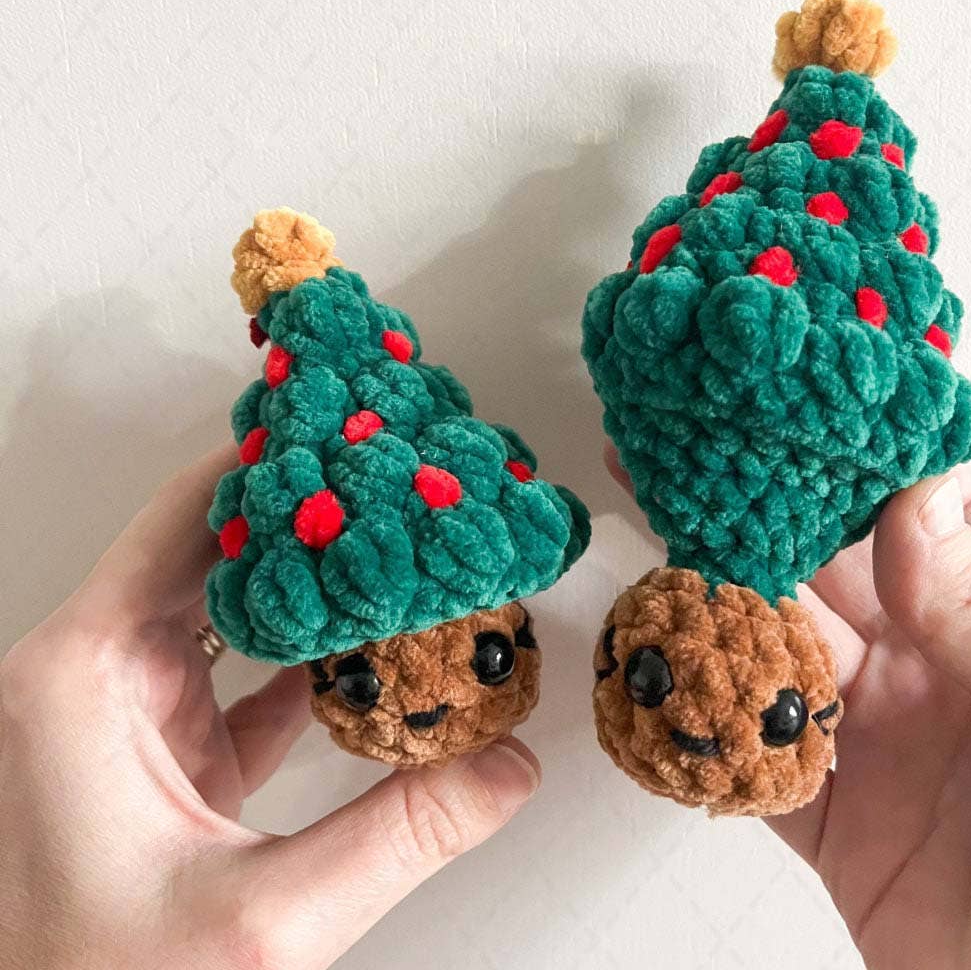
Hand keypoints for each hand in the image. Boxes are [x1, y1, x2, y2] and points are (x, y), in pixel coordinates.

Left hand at [0, 447, 539, 969]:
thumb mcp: (267, 921)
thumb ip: (402, 834)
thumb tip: (505, 768)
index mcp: (83, 679)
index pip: (181, 522)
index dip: (264, 467)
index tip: (338, 432)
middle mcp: (89, 677)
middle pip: (205, 548)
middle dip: (301, 513)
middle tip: (381, 479)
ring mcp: (121, 711)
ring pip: (223, 604)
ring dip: (304, 579)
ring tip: (384, 545)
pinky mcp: (155, 748)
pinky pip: (236, 669)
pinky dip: (299, 652)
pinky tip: (363, 644)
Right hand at [606, 443, 970, 969]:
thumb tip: (913, 500)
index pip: (922, 516)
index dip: (854, 466)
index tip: (785, 417)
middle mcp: (941, 667)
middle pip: (830, 576)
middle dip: (758, 522)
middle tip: (682, 466)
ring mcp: (884, 739)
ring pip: (779, 658)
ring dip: (717, 617)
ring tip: (653, 564)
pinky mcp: (839, 822)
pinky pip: (757, 764)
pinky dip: (708, 733)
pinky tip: (663, 691)